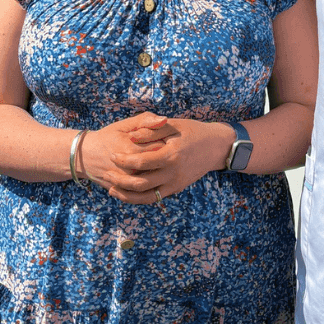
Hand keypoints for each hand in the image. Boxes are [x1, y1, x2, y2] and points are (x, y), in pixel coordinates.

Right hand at [80, 113, 172, 190]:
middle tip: (161, 149)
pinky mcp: (125, 191)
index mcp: (132, 149)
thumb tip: (165, 119)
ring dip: (158, 170)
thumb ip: (145, 120)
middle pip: (159, 164)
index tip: (164, 137)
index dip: (166, 141)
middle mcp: (131, 169)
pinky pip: (144, 191)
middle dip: (164, 157)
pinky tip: (150, 173)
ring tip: (155, 161)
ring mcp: (128, 182)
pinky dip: (151, 183)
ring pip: (153, 179)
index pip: (161, 147)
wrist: (86, 156)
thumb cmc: (108, 137)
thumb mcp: (124, 125)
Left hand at [105, 118, 233, 203]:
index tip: (112, 154)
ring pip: (146, 197)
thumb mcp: (173, 125)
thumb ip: (151, 131)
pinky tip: (128, 193)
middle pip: (140, 184)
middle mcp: (173, 173)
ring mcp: (175, 184)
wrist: (216, 147)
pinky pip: (154, 198)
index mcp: (171, 155)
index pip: (141, 162)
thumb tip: (131, 137)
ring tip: (112, 189)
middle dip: (120, 181)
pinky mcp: (176, 189)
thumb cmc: (194, 131)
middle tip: (107, 174)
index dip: (124, 159)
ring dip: (127, 195)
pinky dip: (139, 198)